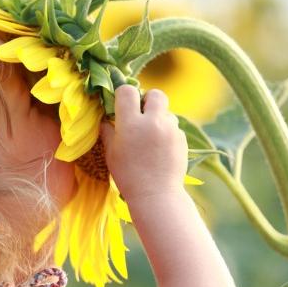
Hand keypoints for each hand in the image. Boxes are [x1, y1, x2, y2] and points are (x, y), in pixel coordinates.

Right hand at [99, 85, 187, 201]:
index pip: (127, 91)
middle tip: (142, 115)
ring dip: (159, 118)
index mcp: (131, 123)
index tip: (122, 105)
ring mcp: (170, 130)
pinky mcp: (182, 139)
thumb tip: (105, 119)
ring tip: (152, 137)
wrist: (156, 195)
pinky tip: (161, 150)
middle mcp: (153, 122)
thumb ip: (108, 131)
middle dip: (148, 100)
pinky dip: (167, 133)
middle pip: (155, 94)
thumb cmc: (128, 175)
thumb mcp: (111, 153)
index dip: (123, 95)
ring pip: (166, 112)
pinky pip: (174, 128)